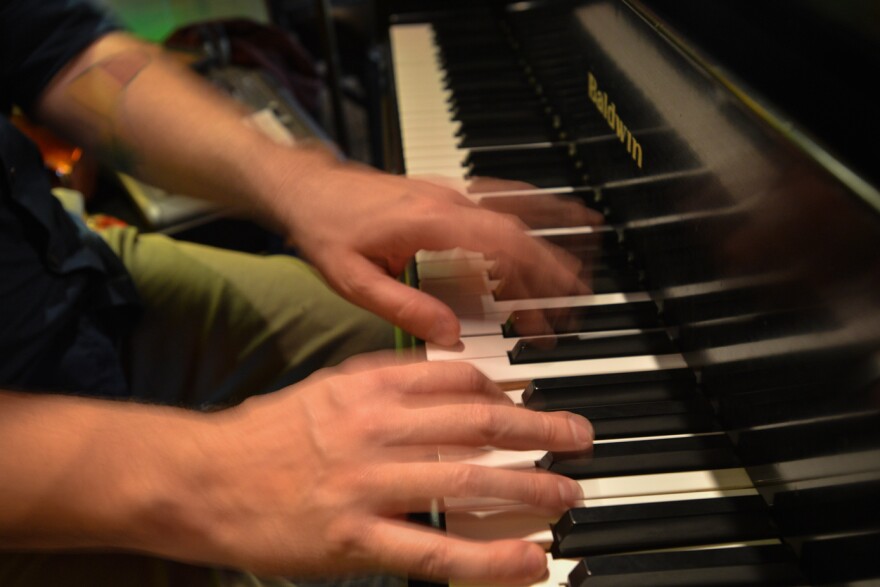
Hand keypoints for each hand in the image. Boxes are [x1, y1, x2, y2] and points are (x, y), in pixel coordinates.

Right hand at [170, 357, 592, 584]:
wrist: (202, 478)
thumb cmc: (264, 433)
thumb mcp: (327, 388)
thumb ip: (384, 379)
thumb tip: (442, 375)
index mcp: (369, 389)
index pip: (457, 380)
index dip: (506, 392)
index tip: (533, 403)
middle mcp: (376, 430)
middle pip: (477, 425)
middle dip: (540, 431)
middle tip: (579, 437)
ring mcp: (368, 486)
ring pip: (467, 482)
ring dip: (530, 487)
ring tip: (569, 494)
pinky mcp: (355, 539)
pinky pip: (435, 550)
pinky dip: (488, 557)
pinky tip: (529, 559)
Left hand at [277, 158, 592, 345]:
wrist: (306, 187)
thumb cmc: (325, 230)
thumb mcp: (354, 281)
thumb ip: (405, 308)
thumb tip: (452, 336)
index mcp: (431, 223)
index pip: (503, 247)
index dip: (537, 277)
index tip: (558, 306)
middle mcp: (448, 202)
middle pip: (518, 233)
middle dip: (552, 270)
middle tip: (575, 307)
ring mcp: (449, 194)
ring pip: (514, 216)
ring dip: (545, 245)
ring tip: (575, 276)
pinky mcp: (444, 194)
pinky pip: (499, 200)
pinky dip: (530, 211)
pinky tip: (548, 222)